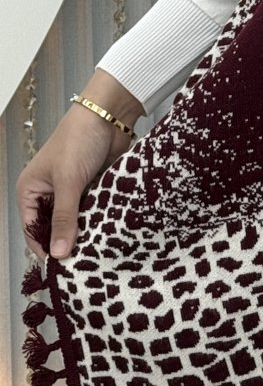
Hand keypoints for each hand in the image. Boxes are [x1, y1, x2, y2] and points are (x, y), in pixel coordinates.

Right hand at [16, 69, 142, 259]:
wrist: (108, 114)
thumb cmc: (79, 140)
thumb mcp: (68, 181)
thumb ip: (64, 218)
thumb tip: (58, 254)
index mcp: (31, 191)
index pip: (33, 230)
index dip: (45, 249)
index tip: (61, 270)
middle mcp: (48, 193)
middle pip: (54, 228)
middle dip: (66, 243)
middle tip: (81, 265)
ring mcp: (71, 191)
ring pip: (74, 221)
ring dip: (84, 233)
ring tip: (95, 255)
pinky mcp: (91, 187)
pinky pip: (91, 212)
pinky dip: (97, 221)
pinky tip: (105, 235)